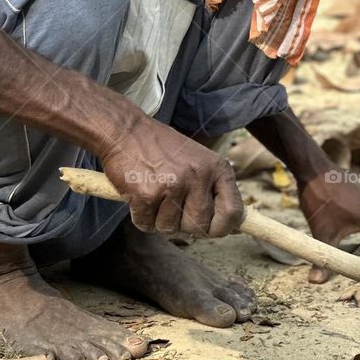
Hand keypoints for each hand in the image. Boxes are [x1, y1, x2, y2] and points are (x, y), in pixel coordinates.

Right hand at [100, 120, 245, 238]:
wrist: (126, 130)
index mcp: (216, 168)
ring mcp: (173, 185)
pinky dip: (141, 217)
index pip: (233, 212)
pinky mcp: (147, 194)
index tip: (211, 228)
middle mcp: (198, 176)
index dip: (222, 227)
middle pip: (199, 226)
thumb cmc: (162, 148)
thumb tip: (234, 226)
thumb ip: (214, 189)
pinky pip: (146, 225)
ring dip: (159, 220)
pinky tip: (139, 196)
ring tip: (154, 195)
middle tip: (172, 208)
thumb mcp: (198, 160)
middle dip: (184, 226)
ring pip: (170, 229)